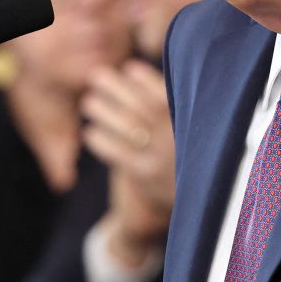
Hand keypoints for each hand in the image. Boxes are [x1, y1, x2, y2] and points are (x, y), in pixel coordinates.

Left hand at [82, 60, 174, 267]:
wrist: (192, 213)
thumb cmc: (184, 162)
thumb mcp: (190, 134)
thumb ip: (173, 107)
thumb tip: (138, 75)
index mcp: (192, 123)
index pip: (166, 94)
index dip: (145, 80)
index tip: (128, 68)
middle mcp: (179, 137)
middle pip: (143, 106)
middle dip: (118, 88)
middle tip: (96, 76)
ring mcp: (163, 158)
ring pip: (129, 127)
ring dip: (105, 112)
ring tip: (88, 103)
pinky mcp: (146, 177)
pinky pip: (119, 154)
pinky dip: (102, 141)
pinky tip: (89, 133)